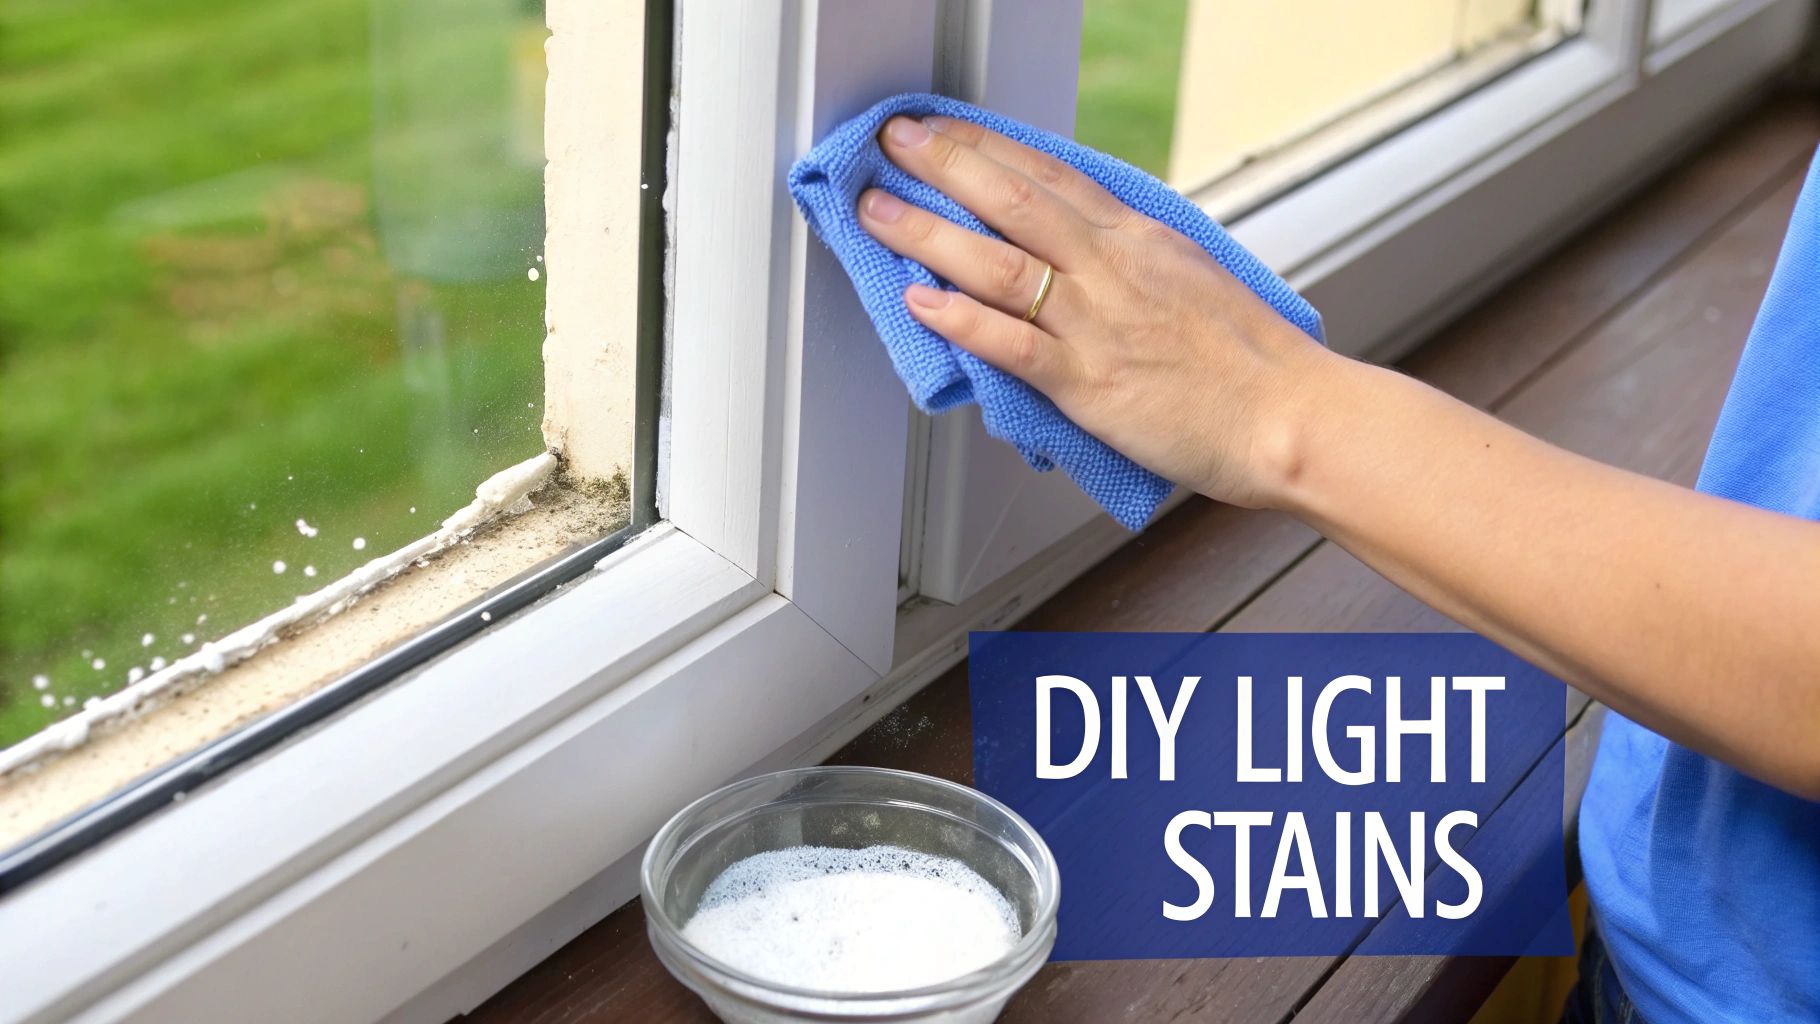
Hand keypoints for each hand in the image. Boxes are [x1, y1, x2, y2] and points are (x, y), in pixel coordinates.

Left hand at [857, 115, 1341, 508]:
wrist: (1293, 417)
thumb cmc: (1252, 364)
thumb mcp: (1191, 282)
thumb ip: (1133, 264)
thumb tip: (1084, 254)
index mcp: (1141, 240)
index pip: (1051, 175)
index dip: (988, 145)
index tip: (942, 128)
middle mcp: (1115, 268)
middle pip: (1014, 199)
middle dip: (944, 164)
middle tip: (892, 143)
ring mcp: (1099, 323)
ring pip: (1000, 261)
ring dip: (929, 232)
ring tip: (879, 212)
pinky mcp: (1091, 382)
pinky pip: (1012, 342)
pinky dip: (961, 318)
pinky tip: (920, 300)